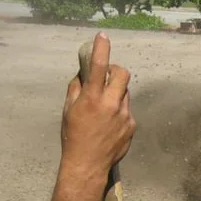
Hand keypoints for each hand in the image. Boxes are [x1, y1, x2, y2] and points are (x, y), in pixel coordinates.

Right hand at [60, 33, 135, 180]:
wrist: (88, 164)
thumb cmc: (73, 136)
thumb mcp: (68, 110)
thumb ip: (76, 88)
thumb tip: (82, 73)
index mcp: (91, 98)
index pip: (97, 66)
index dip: (100, 48)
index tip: (102, 36)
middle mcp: (111, 104)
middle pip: (123, 73)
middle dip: (116, 70)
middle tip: (107, 76)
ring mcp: (124, 115)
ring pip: (125, 93)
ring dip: (116, 93)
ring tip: (104, 108)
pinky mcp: (132, 126)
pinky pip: (127, 110)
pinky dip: (119, 111)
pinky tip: (109, 125)